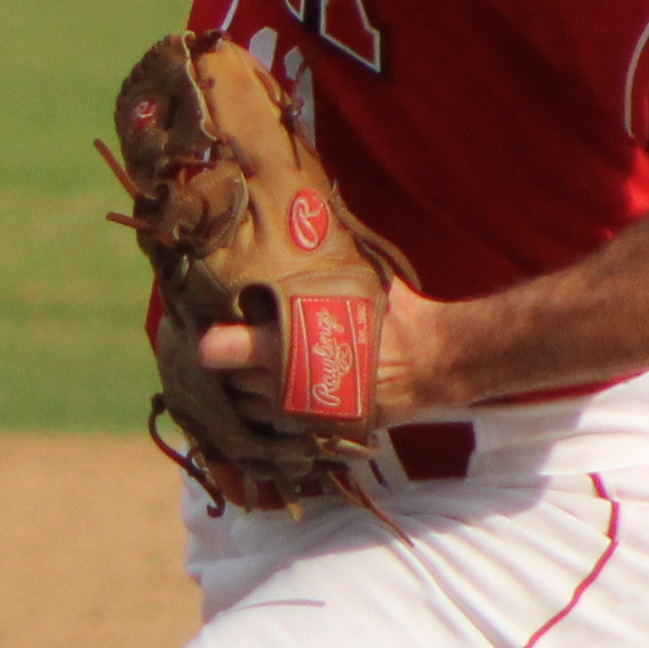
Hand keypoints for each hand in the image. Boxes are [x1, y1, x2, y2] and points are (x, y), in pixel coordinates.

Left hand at [188, 282, 468, 430]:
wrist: (433, 361)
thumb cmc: (393, 316)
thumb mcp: (356, 282)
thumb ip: (324, 267)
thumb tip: (308, 215)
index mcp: (288, 343)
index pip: (221, 349)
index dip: (215, 341)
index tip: (216, 332)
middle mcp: (287, 383)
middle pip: (233, 380)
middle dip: (237, 365)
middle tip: (250, 345)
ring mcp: (302, 414)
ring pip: (251, 409)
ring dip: (252, 393)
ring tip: (268, 371)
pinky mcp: (319, 433)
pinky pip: (278, 431)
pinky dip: (275, 417)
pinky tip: (287, 396)